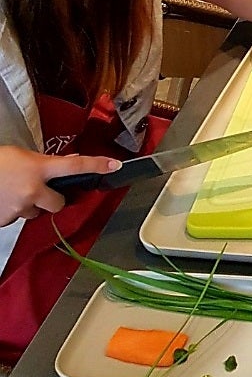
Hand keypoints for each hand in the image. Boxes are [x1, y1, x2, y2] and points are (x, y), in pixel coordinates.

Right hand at [0, 146, 120, 223]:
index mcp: (39, 168)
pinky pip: (17, 218)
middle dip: (52, 199)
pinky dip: (13, 211)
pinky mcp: (6, 220)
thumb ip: (44, 162)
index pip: (75, 165)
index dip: (97, 165)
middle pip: (57, 203)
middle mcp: (33, 190)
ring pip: (35, 212)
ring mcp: (20, 208)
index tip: (115, 166)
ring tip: (12, 191)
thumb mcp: (22, 155)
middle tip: (39, 190)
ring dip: (30, 205)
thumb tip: (66, 162)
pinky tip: (3, 199)